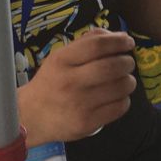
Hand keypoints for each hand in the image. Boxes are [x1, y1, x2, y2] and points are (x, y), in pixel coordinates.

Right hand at [17, 29, 137, 144]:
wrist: (31, 117)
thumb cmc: (51, 82)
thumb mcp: (61, 57)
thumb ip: (88, 42)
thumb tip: (120, 36)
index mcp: (61, 61)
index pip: (97, 45)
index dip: (118, 42)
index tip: (128, 43)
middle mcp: (69, 82)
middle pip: (112, 66)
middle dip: (127, 62)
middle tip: (128, 63)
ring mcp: (79, 104)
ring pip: (120, 87)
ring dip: (129, 81)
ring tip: (124, 81)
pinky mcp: (87, 123)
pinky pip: (119, 107)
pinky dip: (124, 99)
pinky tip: (117, 97)